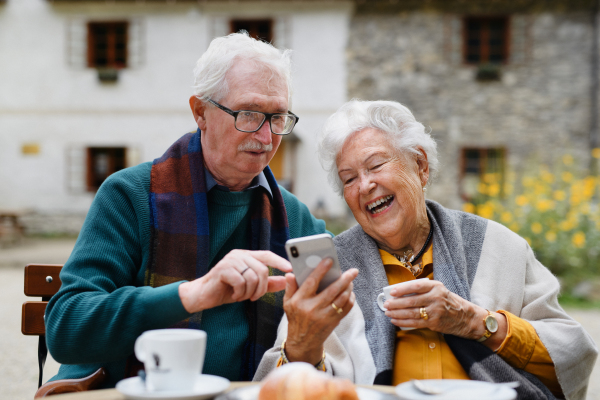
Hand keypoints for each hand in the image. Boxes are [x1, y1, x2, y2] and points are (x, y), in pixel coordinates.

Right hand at [178, 250, 291, 313]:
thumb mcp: (250, 288)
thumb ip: (267, 284)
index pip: (267, 255)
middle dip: (261, 288)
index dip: (279, 261)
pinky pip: (241, 282)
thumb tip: (285, 281)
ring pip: (252, 277)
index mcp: (246, 256)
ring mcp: (230, 261)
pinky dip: (239, 293)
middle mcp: (239, 255)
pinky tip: (233, 295)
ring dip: (249, 292)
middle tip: (253, 297)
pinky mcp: (223, 269)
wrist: (203, 296)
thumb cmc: (226, 290)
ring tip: (240, 296)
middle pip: (262, 270)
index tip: (290, 268)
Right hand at [283, 259, 358, 364]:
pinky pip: (345, 309)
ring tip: (351, 280)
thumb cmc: (295, 319)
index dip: (321, 270)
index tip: (330, 260)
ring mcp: (324, 316)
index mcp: (299, 301)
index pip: (311, 282)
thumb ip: (290, 287)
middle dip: (344, 279)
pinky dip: (350, 299)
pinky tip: (350, 293)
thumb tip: (291, 273)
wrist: (303, 342)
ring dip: (349, 288)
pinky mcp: (333, 322)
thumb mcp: (287, 303)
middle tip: (353, 271)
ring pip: (341, 299)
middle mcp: (312, 308)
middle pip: (332, 290)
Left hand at [383, 279, 506, 347]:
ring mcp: (435, 311)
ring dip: (397, 313)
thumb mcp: (439, 290)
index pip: (416, 285)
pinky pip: (415, 323)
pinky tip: (395, 321)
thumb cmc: (449, 301)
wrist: (467, 317)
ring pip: (412, 313)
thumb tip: (400, 291)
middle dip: (396, 303)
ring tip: (387, 313)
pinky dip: (403, 322)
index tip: (392, 291)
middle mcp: (436, 298)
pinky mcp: (434, 323)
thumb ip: (423, 289)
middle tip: (386, 304)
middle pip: (412, 300)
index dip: (403, 288)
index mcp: (436, 287)